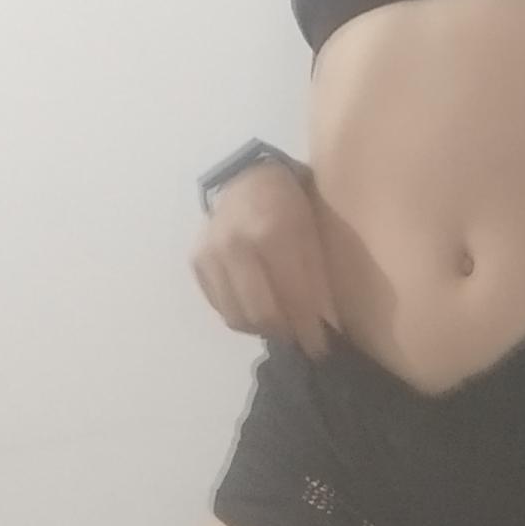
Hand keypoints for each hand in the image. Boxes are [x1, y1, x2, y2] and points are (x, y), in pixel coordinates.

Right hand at [190, 161, 343, 359]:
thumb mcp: (313, 231)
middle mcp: (235, 246)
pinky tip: (259, 307)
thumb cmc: (291, 203)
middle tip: (303, 339)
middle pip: (262, 314)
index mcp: (271, 233)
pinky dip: (242, 316)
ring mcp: (211, 255)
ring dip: (263, 329)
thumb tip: (326, 325)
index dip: (309, 329)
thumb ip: (317, 277)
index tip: (322, 348)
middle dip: (287, 334)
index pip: (293, 298)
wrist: (247, 177)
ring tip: (283, 325)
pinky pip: (221, 307)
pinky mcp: (197, 262)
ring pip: (237, 317)